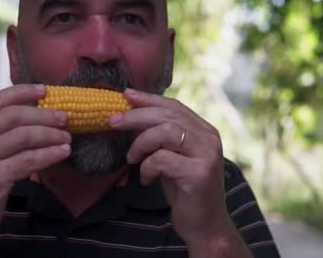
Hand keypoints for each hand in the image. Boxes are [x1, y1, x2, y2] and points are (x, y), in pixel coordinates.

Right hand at [0, 84, 71, 246]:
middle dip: (43, 115)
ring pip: (24, 137)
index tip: (45, 90)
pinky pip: (28, 160)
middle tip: (65, 117)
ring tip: (67, 137)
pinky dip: (49, 154)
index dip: (23, 92)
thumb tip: (33, 115)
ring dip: (51, 135)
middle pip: (13, 116)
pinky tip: (62, 153)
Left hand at [109, 89, 229, 246]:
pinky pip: (162, 159)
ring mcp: (206, 155)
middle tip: (113, 121)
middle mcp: (209, 138)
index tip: (125, 95)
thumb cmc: (184, 191)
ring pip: (166, 132)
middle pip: (168, 115)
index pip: (174, 106)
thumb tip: (130, 116)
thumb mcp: (172, 158)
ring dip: (141, 143)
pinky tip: (146, 179)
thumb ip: (160, 138)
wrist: (205, 226)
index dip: (148, 99)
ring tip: (131, 158)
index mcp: (204, 131)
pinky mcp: (198, 173)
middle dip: (136, 116)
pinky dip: (147, 167)